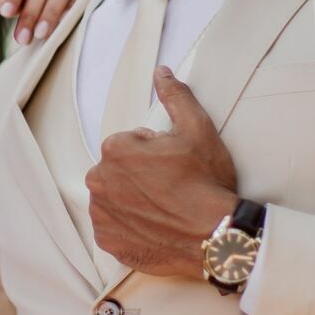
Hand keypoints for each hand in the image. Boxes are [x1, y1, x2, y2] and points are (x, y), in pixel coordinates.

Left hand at [86, 67, 239, 277]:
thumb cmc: (206, 182)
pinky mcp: (107, 242)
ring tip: (165, 209)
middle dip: (140, 176)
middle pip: (119, 171)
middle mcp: (99, 180)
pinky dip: (130, 228)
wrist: (215, 236)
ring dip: (133, 201)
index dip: (156, 154)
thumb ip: (175, 96)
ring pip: (115, 198)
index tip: (175, 167)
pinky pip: (114, 228)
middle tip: (172, 189)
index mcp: (115, 149)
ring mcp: (101, 214)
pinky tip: (155, 228)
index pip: (131, 144)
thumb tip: (161, 72)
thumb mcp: (197, 129)